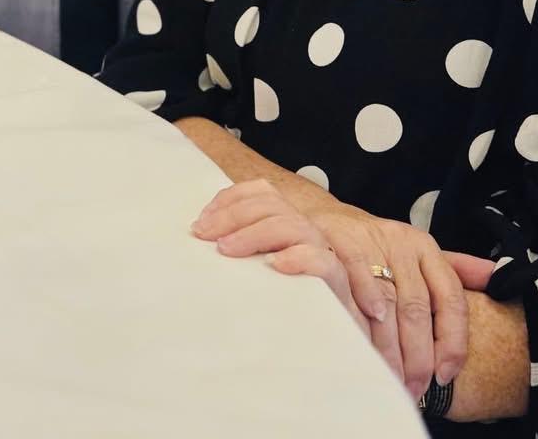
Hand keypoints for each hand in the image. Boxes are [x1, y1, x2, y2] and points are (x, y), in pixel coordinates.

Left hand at [191, 180, 370, 338]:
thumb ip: (241, 257)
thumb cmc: (287, 309)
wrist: (332, 343)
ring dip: (254, 233)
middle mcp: (305, 232)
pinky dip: (298, 257)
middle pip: (272, 204)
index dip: (230, 199)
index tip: (201, 220)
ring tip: (226, 249)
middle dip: (232, 215)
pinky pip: (322, 261)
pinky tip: (275, 265)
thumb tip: (199, 242)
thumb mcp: (258, 276)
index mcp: (286, 225)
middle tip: (203, 235)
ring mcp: (323, 253)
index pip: (262, 193)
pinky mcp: (337, 281)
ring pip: (292, 225)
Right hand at [296, 193, 473, 399]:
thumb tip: (498, 277)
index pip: (450, 297)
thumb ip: (456, 268)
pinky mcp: (338, 243)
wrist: (326, 217)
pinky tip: (364, 335)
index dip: (451, 340)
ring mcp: (369, 242)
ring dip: (388, 347)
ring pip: (387, 302)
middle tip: (413, 388)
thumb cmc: (377, 245)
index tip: (445, 374)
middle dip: (416, 355)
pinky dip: (361, 310)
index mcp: (425, 248)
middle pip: (417, 307)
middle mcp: (400, 243)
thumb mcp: (418, 252)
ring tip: (390, 378)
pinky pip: (354, 281)